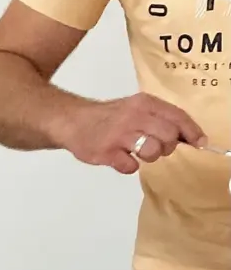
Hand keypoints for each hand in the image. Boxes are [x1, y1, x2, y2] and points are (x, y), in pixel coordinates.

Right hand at [53, 92, 205, 174]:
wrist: (71, 121)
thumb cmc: (109, 117)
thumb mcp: (136, 108)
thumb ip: (161, 119)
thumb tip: (190, 137)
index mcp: (143, 103)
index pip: (177, 116)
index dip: (192, 132)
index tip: (199, 142)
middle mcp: (132, 116)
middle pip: (168, 136)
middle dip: (167, 146)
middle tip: (156, 147)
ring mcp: (118, 134)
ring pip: (152, 151)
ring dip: (148, 156)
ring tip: (136, 151)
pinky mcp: (106, 152)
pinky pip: (130, 166)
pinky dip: (128, 166)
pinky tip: (119, 158)